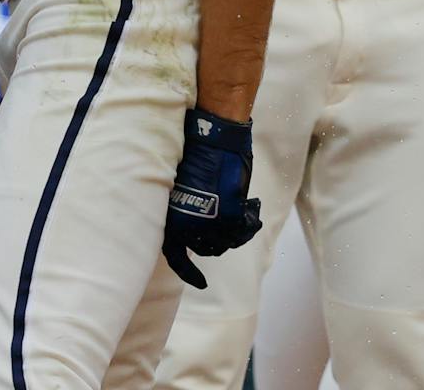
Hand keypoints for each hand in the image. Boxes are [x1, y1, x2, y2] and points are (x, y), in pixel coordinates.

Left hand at [163, 108, 260, 288]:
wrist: (212, 141)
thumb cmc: (194, 157)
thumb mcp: (181, 189)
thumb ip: (187, 211)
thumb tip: (197, 225)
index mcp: (172, 221)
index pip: (177, 256)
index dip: (188, 272)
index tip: (200, 283)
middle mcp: (189, 228)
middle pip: (207, 248)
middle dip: (215, 238)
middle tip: (224, 222)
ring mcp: (211, 225)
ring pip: (227, 242)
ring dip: (234, 230)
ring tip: (240, 211)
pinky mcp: (232, 217)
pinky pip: (244, 230)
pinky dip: (249, 221)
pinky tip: (251, 206)